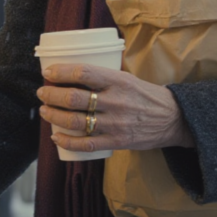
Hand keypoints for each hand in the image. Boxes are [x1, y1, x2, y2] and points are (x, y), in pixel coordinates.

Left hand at [37, 63, 195, 154]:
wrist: (174, 119)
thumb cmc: (146, 96)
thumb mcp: (128, 79)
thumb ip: (104, 77)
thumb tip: (72, 71)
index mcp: (119, 81)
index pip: (84, 73)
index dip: (61, 72)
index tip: (48, 73)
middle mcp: (116, 102)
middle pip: (73, 98)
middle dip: (51, 95)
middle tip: (42, 93)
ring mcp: (116, 123)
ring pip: (75, 121)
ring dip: (53, 116)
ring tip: (44, 111)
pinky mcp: (117, 141)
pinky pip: (86, 144)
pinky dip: (66, 141)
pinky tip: (56, 137)